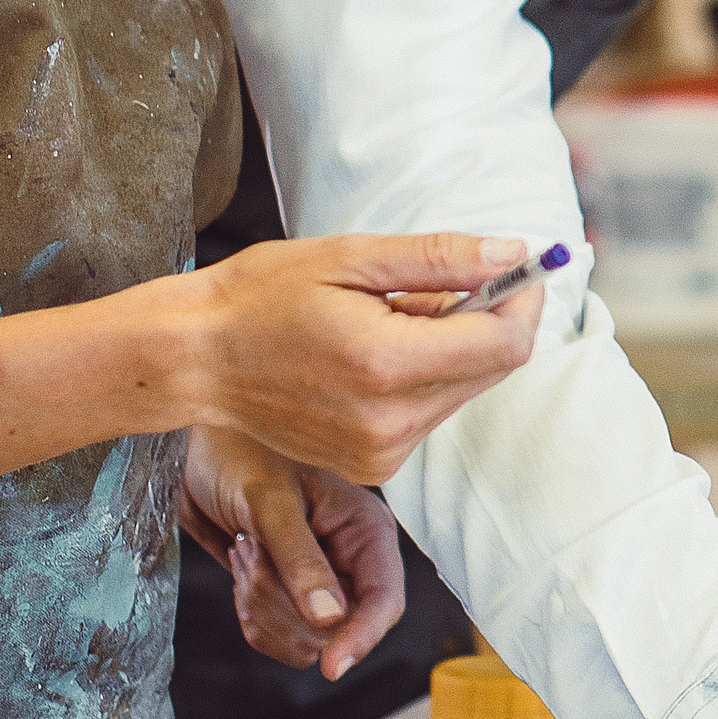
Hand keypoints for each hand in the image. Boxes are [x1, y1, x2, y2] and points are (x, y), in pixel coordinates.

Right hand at [174, 232, 547, 483]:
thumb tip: (514, 252)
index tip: (516, 264)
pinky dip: (423, 376)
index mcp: (386, 366)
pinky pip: (430, 413)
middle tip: (436, 281)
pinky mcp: (372, 466)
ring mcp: (381, 453)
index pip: (505, 344)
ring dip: (452, 348)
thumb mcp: (351, 257)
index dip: (523, 299)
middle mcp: (391, 423)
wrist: (194, 359)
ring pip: (464, 391)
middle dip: (487, 318)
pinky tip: (374, 352)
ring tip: (389, 316)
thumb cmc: (261, 297)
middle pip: (492, 369)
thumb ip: (442, 259)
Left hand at [181, 428, 408, 679]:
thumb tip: (330, 620)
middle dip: (284, 604)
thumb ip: (300, 560)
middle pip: (337, 630)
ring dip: (262, 606)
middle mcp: (351, 562)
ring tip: (246, 551)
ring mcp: (320, 583)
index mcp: (366, 531)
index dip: (362, 636)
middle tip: (251, 551)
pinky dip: (250, 615)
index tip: (332, 666)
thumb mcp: (270, 503)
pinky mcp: (288, 597)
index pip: (384, 600)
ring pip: (303, 640)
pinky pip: (276, 639)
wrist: (199, 451)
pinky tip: (242, 568)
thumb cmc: (243, 454)